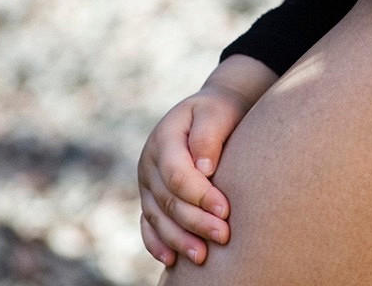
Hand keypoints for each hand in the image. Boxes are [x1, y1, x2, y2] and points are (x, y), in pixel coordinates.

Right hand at [137, 57, 273, 265]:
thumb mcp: (216, 111)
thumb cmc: (218, 111)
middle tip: (223, 236)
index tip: (225, 210)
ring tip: (203, 256)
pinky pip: (148, 225)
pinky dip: (158, 244)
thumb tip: (204, 168)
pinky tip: (172, 260)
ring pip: (158, 218)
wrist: (209, 111)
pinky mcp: (149, 197)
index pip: (178, 175)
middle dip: (195, 222)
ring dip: (179, 240)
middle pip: (169, 201)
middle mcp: (149, 163)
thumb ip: (208, 135)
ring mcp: (146, 183)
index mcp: (164, 139)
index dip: (200, 196)